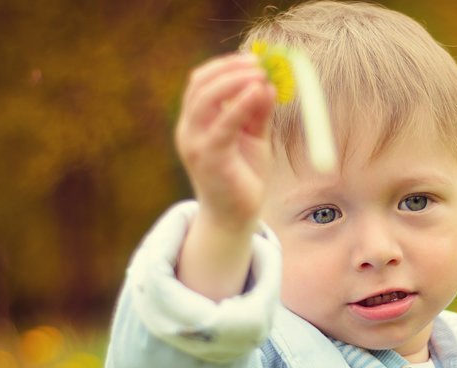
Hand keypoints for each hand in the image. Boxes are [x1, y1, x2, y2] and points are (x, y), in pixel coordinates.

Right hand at [175, 52, 276, 231]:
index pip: (201, 82)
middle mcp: (188, 129)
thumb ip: (258, 112)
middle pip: (200, 84)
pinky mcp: (208, 158)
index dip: (226, 66)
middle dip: (231, 69)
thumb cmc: (243, 177)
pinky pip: (223, 124)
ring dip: (234, 80)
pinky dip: (240, 104)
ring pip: (206, 98)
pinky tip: (260, 93)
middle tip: (260, 64)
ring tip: (261, 75)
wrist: (235, 218)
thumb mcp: (253, 137)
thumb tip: (268, 83)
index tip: (254, 60)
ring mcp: (194, 143)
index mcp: (195, 122)